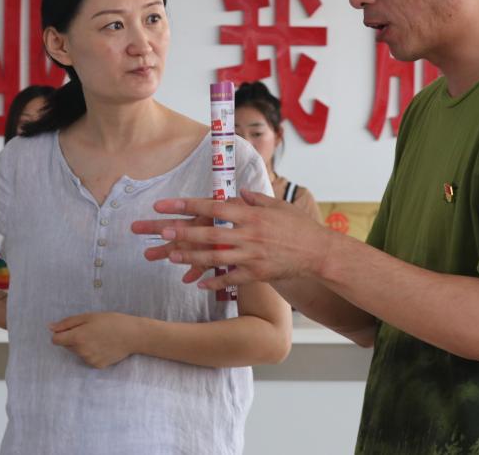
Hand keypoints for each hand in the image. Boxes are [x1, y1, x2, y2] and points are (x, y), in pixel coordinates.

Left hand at [49, 312, 143, 368]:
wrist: (133, 335)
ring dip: (83, 346)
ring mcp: (89, 360)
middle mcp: (80, 351)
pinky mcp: (97, 365)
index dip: (61, 333)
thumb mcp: (89, 316)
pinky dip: (92, 352)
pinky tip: (104, 346)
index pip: (56, 340)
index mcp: (77, 337)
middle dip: (73, 338)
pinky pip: (88, 358)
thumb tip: (50, 327)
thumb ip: (67, 323)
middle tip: (90, 330)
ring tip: (99, 338)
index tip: (71, 329)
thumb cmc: (112, 321)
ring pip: (77, 352)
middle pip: (67, 346)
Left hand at [131, 190, 335, 291]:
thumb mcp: (277, 206)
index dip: (186, 205)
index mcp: (250, 214)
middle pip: (208, 233)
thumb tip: (238, 194)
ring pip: (215, 257)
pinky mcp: (257, 274)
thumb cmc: (298, 226)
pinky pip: (231, 279)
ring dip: (190, 257)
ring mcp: (252, 256)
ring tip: (170, 256)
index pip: (212, 207)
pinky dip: (214, 282)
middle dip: (181, 232)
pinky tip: (198, 284)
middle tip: (159, 230)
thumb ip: (254, 200)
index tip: (164, 204)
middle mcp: (248, 234)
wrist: (319, 252)